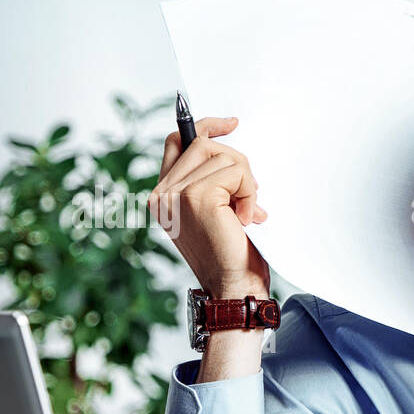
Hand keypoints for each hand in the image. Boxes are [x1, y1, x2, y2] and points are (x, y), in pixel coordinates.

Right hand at [148, 115, 270, 298]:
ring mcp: (175, 194)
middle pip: (202, 143)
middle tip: (251, 194)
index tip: (231, 124)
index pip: (176, 142)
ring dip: (246, 182)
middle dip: (236, 162)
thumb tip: (232, 155)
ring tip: (248, 213)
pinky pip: (234, 172)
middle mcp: (161, 194)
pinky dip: (250, 192)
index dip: (204, 127)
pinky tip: (248, 219)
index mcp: (163, 197)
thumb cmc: (231, 257)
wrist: (234, 288)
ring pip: (222, 155)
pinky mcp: (197, 197)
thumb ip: (213, 185)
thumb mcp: (218, 213)